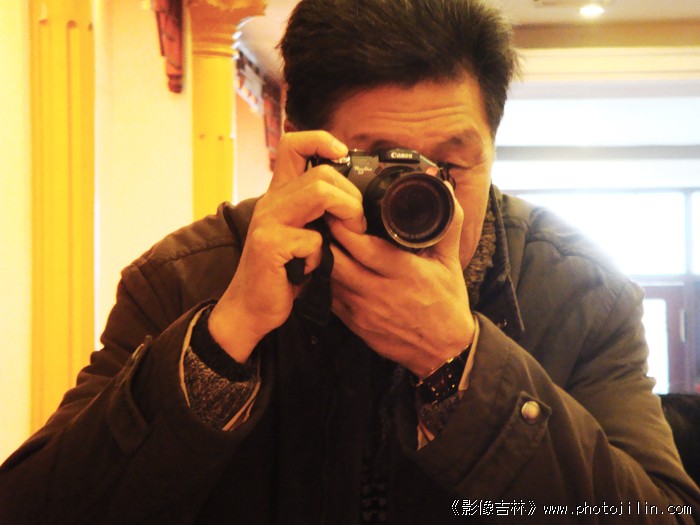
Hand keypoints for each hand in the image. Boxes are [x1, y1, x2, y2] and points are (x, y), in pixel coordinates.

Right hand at [209, 131, 365, 362]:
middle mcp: (271, 202)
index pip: (293, 144)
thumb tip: (357, 199)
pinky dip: (321, 257)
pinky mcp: (269, 246)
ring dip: (346, 214)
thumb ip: (318, 214)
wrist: (251, 309)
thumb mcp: (301, 235)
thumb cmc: (282, 273)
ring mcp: (268, 222)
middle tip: (357, 223)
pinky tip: (311, 269)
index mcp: (279, 194)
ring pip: (319, 193)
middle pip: (322, 173)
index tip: (343, 154)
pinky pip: (313, 240)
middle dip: (351, 197)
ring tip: (348, 235)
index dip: (321, 140)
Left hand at [329, 186, 474, 377]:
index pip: (363, 247)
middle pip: (338, 261)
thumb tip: (442, 186)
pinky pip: (330, 298)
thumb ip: (446, 223)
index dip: (344, 226)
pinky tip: (322, 264)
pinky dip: (324, 280)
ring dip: (322, 257)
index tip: (336, 207)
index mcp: (404, 273)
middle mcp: (379, 292)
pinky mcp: (354, 324)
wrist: (444, 352)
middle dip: (326, 237)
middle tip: (319, 217)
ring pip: (329, 279)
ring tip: (316, 236)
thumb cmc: (447, 302)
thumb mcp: (450, 262)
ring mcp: (363, 311)